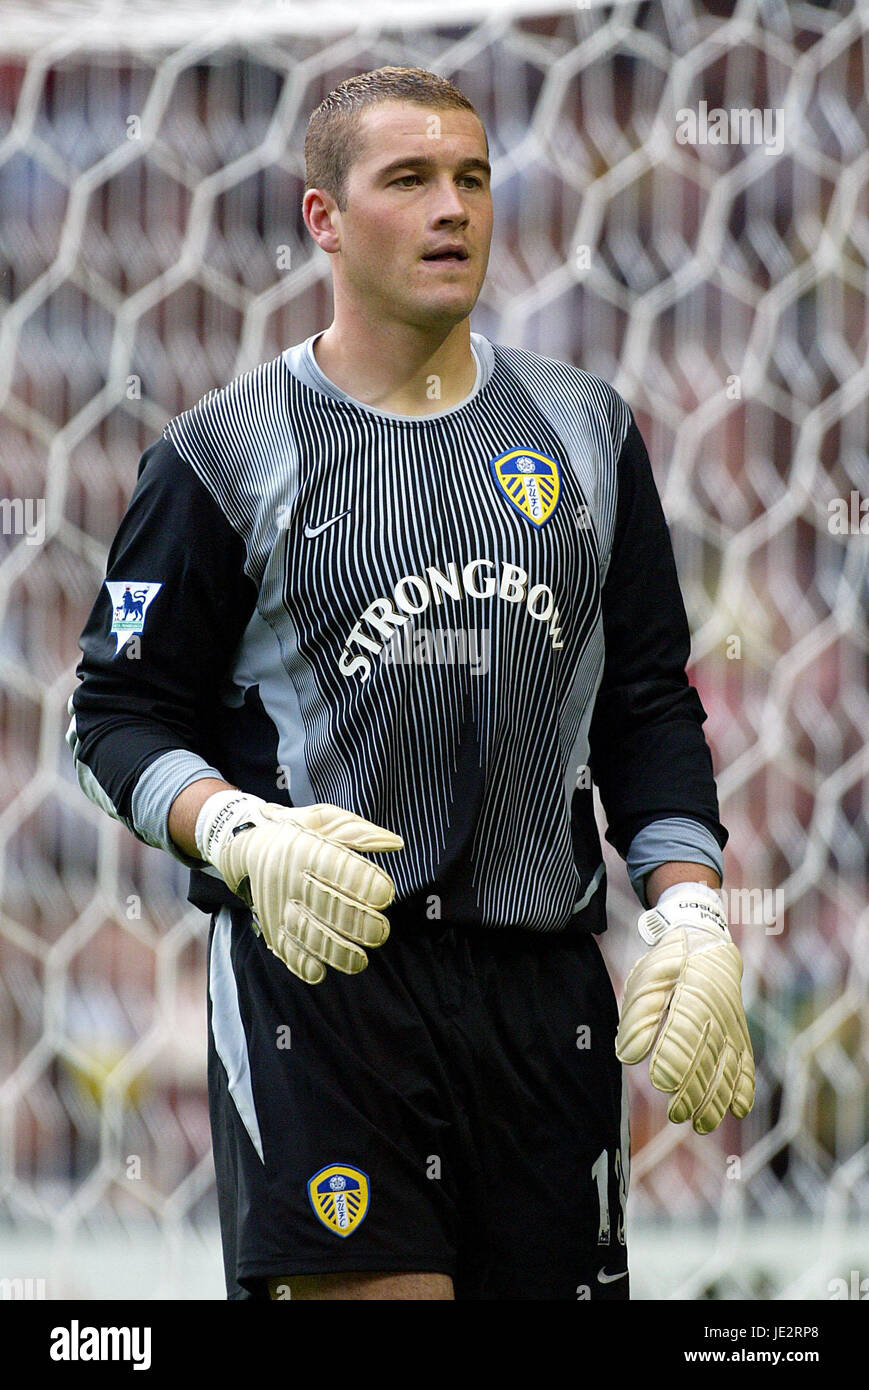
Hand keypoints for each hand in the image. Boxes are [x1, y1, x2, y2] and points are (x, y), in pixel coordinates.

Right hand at [196, 791, 402, 983]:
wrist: (246, 843)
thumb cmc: (298, 830)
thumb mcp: (325, 819)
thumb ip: (360, 832)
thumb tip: (395, 843)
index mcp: (305, 848)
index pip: (335, 866)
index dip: (361, 882)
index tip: (384, 894)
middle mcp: (288, 878)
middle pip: (324, 904)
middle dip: (354, 922)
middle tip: (380, 933)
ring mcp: (278, 905)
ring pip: (306, 932)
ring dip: (334, 951)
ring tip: (360, 962)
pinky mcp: (271, 925)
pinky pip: (283, 947)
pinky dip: (300, 963)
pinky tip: (320, 972)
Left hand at [615, 883, 754, 1133]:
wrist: (706, 941)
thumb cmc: (669, 963)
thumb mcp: (648, 979)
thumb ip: (640, 1016)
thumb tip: (629, 1054)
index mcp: (693, 994)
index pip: (684, 1032)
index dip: (674, 1058)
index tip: (660, 1082)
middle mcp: (717, 1013)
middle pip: (708, 1057)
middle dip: (694, 1090)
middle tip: (678, 1116)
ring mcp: (732, 1024)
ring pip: (728, 1066)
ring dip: (717, 1097)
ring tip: (701, 1124)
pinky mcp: (739, 1032)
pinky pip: (745, 1061)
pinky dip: (744, 1085)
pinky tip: (739, 1109)